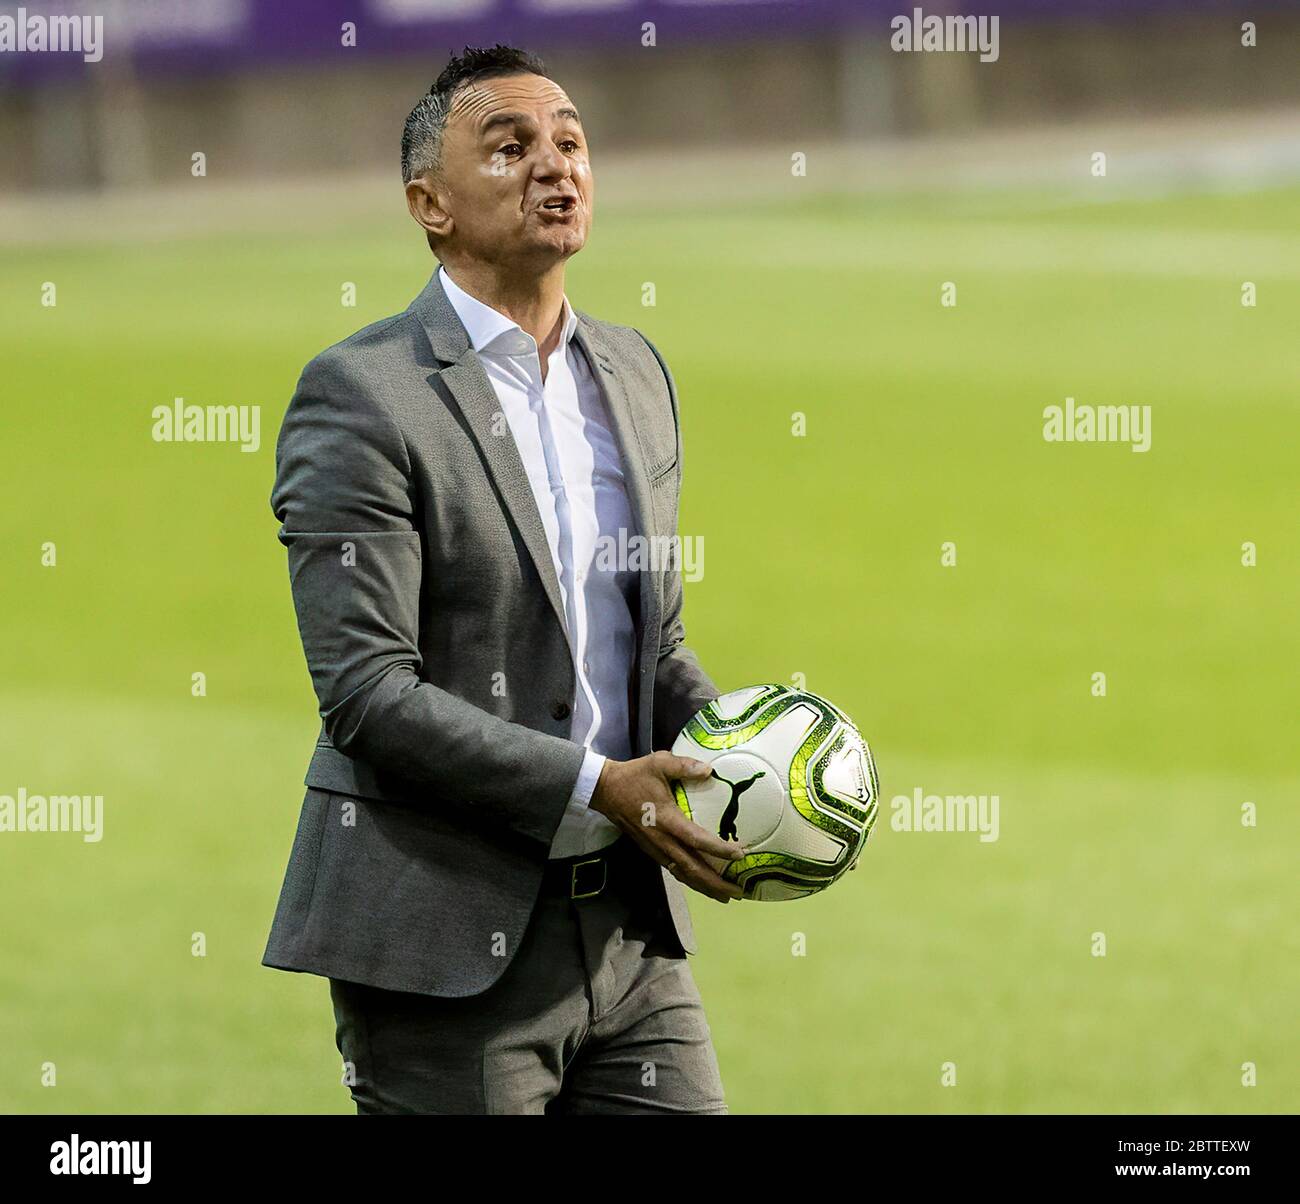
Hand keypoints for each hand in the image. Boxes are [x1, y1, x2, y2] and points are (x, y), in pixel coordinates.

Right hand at [590, 752, 744, 902]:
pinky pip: (674, 869)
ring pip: (682, 874)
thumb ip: (684, 766)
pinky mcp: (651, 850)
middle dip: (715, 883)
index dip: (718, 849)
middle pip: (692, 868)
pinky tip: (702, 883)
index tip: (739, 855)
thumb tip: (709, 770)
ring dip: (704, 887)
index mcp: (666, 819)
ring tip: (725, 895)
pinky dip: (690, 880)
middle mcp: (661, 840)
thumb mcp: (659, 763)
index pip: (696, 839)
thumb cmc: (634, 776)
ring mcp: (655, 848)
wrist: (605, 789)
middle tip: (738, 892)